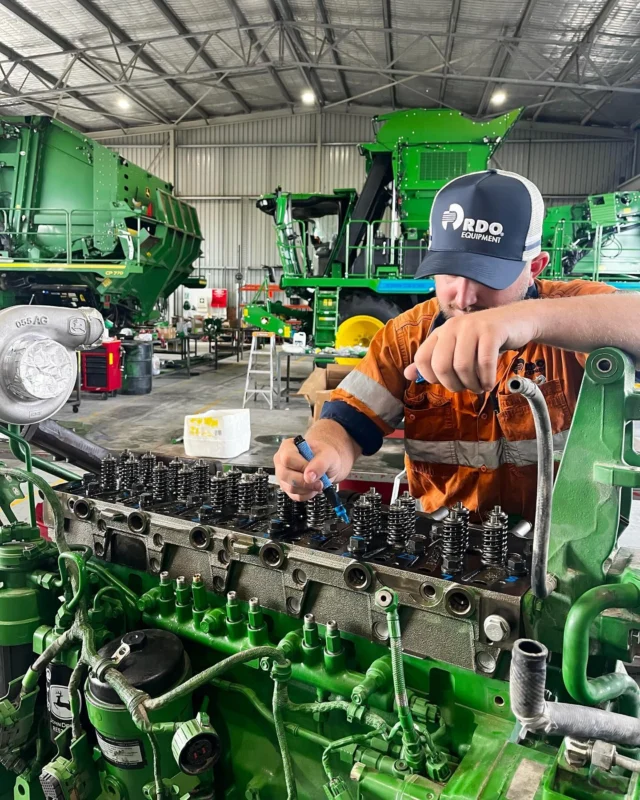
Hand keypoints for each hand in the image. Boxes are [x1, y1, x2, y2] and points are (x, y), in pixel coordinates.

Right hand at [273, 436, 343, 500]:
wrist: (326, 464)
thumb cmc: (324, 455)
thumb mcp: (327, 454)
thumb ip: (320, 463)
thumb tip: (309, 477)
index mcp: (288, 446)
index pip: (287, 458)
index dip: (301, 467)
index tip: (314, 472)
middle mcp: (281, 461)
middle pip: (285, 474)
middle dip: (305, 481)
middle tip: (320, 482)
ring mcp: (282, 475)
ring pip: (290, 487)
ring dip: (308, 489)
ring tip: (319, 483)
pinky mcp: (287, 488)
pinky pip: (295, 496)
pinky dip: (307, 494)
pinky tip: (313, 487)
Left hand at [403, 305, 536, 391]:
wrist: (518, 320)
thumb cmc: (485, 340)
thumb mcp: (457, 348)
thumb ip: (433, 360)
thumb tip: (407, 374)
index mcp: (441, 332)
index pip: (422, 359)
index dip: (431, 377)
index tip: (447, 382)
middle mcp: (453, 326)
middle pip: (441, 365)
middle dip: (453, 385)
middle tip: (466, 388)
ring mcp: (472, 327)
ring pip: (462, 366)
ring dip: (472, 384)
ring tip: (479, 387)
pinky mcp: (492, 331)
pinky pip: (484, 362)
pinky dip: (486, 379)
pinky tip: (489, 383)